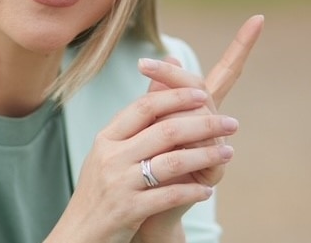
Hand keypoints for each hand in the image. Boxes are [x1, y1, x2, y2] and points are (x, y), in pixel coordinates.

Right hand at [48, 86, 237, 242]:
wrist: (78, 232)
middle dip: (203, 124)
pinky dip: (192, 191)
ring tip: (228, 153)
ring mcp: (119, 183)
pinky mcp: (129, 210)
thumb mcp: (108, 152)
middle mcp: (111, 156)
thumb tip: (158, 82)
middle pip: (164, 130)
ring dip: (205, 156)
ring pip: (171, 162)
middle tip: (231, 123)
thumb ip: (133, 124)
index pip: (144, 107)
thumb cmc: (99, 189)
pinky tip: (207, 189)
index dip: (176, 97)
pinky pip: (169, 195)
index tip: (203, 94)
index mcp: (107, 138)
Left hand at [133, 14, 263, 240]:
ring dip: (169, 117)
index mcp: (198, 107)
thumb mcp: (147, 121)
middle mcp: (213, 124)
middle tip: (144, 63)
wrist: (143, 208)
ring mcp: (216, 147)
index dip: (242, 47)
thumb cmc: (147, 160)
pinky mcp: (212, 173)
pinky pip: (195, 149)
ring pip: (197, 118)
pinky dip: (174, 146)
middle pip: (201, 88)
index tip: (259, 18)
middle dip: (173, 76)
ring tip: (148, 128)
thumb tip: (169, 57)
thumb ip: (157, 94)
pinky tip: (162, 154)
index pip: (225, 72)